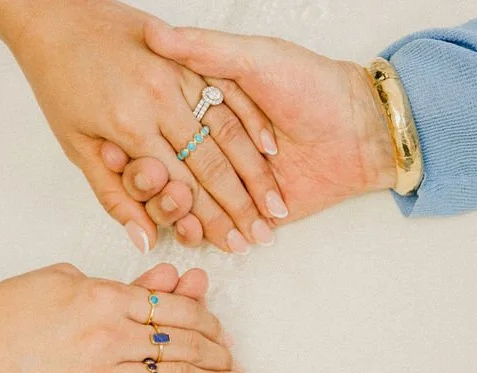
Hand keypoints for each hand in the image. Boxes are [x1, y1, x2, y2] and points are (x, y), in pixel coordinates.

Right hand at [0, 262, 255, 372]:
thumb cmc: (3, 310)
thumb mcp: (62, 280)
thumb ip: (117, 286)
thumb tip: (162, 283)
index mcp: (103, 298)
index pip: (176, 307)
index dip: (206, 318)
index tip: (218, 326)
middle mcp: (107, 338)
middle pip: (185, 344)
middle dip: (219, 354)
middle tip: (237, 361)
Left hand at [6, 0, 285, 252]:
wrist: (56, 14)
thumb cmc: (60, 81)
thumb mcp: (75, 145)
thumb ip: (113, 194)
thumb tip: (145, 239)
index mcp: (130, 126)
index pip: (182, 186)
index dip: (211, 221)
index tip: (232, 244)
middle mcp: (160, 100)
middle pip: (212, 165)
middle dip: (241, 207)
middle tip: (261, 236)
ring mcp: (178, 75)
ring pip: (229, 131)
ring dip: (255, 173)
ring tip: (274, 205)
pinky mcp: (188, 56)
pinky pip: (231, 92)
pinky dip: (253, 122)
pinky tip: (270, 150)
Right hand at [142, 20, 396, 224]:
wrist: (364, 129)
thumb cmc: (313, 85)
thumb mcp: (256, 59)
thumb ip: (206, 51)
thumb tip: (154, 33)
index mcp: (207, 106)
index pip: (159, 127)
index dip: (134, 141)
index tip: (112, 150)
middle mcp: (215, 144)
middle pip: (169, 169)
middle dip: (155, 183)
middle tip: (148, 184)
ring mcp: (233, 181)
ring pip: (191, 202)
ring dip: (178, 211)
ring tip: (174, 213)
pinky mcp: (252, 211)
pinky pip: (221, 226)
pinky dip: (206, 233)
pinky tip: (196, 235)